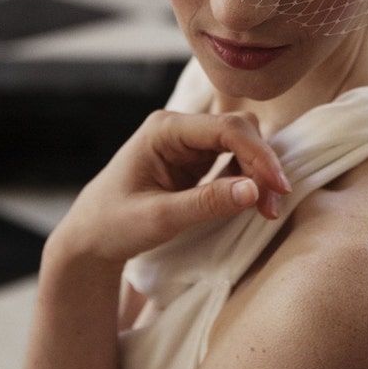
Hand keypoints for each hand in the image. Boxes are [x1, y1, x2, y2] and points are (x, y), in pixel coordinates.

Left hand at [49, 111, 290, 267]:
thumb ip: (206, 203)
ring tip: (266, 209)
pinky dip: (248, 179)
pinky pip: (234, 160)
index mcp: (165, 129)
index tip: (278, 187)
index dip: (258, 154)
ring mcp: (188, 143)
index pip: (226, 129)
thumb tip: (255, 190)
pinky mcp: (196, 160)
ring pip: (241, 144)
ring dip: (258, 173)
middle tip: (271, 207)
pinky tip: (252, 202)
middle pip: (239, 130)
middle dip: (261, 165)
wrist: (89, 240)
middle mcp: (179, 128)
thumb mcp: (158, 219)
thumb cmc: (112, 226)